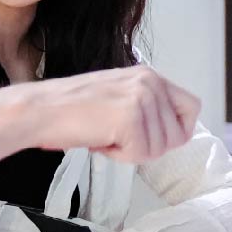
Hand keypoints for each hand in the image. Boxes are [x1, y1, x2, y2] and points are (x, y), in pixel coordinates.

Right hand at [9, 65, 199, 165]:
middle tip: (116, 136)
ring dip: (130, 151)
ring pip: (159, 149)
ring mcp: (142, 99)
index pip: (192, 107)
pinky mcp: (131, 118)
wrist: (39, 110)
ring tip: (104, 134)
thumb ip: (146, 107)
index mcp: (149, 76)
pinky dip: (118, 156)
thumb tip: (173, 134)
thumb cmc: (70, 109)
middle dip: (148, 146)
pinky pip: (140, 155)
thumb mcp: (118, 96)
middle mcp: (151, 83)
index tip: (157, 139)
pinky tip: (99, 140)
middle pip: (177, 136)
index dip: (179, 130)